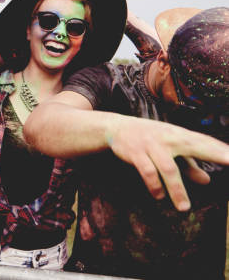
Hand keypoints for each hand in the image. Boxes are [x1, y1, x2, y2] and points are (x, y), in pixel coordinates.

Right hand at [107, 118, 228, 210]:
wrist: (117, 127)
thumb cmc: (150, 137)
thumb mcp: (170, 148)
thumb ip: (189, 164)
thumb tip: (207, 181)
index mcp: (181, 135)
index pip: (206, 142)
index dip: (222, 150)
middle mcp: (169, 137)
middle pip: (195, 146)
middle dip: (214, 154)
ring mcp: (152, 145)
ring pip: (169, 168)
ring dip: (177, 189)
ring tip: (184, 208)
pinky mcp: (136, 153)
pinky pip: (148, 171)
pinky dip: (155, 186)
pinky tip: (159, 196)